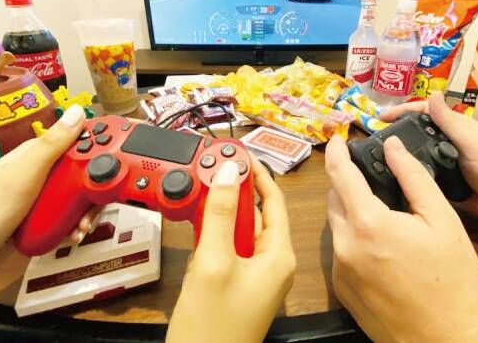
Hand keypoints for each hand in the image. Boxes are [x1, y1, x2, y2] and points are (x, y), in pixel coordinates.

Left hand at [0, 105, 96, 306]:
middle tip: (103, 201)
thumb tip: (78, 112)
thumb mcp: (24, 175)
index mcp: (37, 154)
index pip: (78, 140)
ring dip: (87, 212)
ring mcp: (40, 197)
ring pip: (78, 197)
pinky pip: (68, 217)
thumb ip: (53, 144)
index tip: (123, 155)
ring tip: (83, 228)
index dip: (102, 144)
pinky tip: (74, 236)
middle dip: (98, 188)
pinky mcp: (40, 219)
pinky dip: (75, 226)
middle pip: (84, 172)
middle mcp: (40, 173)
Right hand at [167, 156, 295, 342]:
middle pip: (258, 214)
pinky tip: (199, 229)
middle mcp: (273, 263)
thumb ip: (222, 214)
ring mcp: (256, 276)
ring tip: (203, 192)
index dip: (257, 174)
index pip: (274, 201)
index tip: (237, 153)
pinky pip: (231, 250)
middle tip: (213, 167)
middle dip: (236, 191)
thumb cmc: (212, 325)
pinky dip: (216, 235)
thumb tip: (229, 171)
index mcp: (279, 255)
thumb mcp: (213, 262)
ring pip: (242, 231)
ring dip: (223, 212)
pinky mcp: (239, 285)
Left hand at [326, 135, 477, 341]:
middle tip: (370, 178)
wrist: (449, 341)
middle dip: (346, 183)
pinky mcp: (342, 291)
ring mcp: (339, 271)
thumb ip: (413, 177)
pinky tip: (380, 248)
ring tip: (382, 214)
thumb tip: (392, 146)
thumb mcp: (441, 220)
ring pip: (336, 227)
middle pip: (334, 200)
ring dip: (351, 213)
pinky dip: (353, 240)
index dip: (336, 152)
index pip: (340, 175)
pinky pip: (340, 252)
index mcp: (368, 224)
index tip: (336, 139)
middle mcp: (345, 246)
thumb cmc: (453, 280)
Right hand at [380, 93, 477, 247]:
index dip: (402, 111)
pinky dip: (409, 174)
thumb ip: (452, 123)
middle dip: (396, 132)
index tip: (379, 117)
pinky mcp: (447, 184)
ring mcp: (449, 164)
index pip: (425, 112)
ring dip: (400, 155)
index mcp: (459, 129)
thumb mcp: (475, 145)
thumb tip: (432, 94)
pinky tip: (393, 181)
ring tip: (376, 162)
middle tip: (372, 142)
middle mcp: (451, 143)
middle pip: (418, 131)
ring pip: (419, 154)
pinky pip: (424, 175)